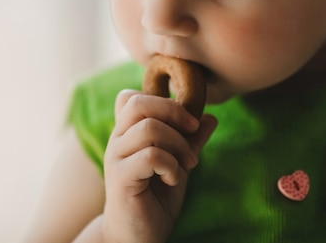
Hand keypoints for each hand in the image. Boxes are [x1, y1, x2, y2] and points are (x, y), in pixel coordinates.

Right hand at [101, 90, 217, 242]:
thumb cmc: (156, 199)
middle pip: (138, 103)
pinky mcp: (120, 178)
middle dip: (173, 112)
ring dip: (178, 145)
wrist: (137, 237)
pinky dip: (171, 165)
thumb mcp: (178, 164)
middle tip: (192, 132)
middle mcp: (117, 140)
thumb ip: (190, 141)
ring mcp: (116, 158)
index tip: (186, 121)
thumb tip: (210, 117)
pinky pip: (151, 156)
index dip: (161, 100)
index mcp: (127, 133)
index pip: (131, 97)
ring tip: (187, 165)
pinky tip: (172, 180)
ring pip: (149, 129)